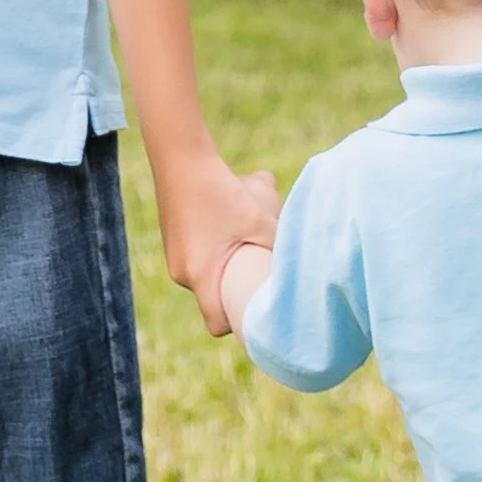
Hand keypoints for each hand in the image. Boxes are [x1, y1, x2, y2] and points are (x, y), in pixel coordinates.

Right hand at [157, 150, 277, 335]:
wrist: (181, 157)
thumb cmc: (220, 190)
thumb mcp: (259, 219)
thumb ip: (281, 245)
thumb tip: (306, 264)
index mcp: (200, 276)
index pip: (217, 324)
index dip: (239, 324)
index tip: (257, 315)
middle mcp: (181, 273)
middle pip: (215, 298)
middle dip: (239, 289)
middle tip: (261, 275)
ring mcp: (175, 258)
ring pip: (210, 274)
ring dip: (229, 264)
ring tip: (246, 240)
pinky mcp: (175, 242)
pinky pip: (201, 257)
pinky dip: (218, 248)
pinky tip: (230, 223)